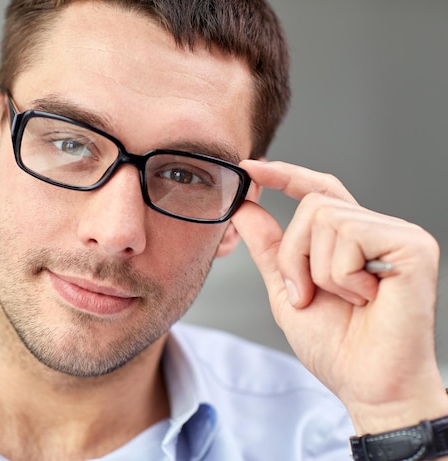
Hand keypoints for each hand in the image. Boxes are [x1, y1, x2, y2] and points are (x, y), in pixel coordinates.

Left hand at [232, 160, 447, 433]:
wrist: (368, 384)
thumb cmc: (335, 346)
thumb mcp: (287, 289)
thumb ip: (269, 248)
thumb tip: (244, 209)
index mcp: (349, 239)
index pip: (318, 190)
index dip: (284, 175)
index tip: (250, 167)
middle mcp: (375, 229)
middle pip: (312, 206)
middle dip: (293, 255)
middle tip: (308, 294)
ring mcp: (397, 234)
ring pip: (324, 218)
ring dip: (317, 270)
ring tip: (344, 300)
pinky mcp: (412, 245)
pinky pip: (349, 235)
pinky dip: (341, 276)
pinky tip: (366, 298)